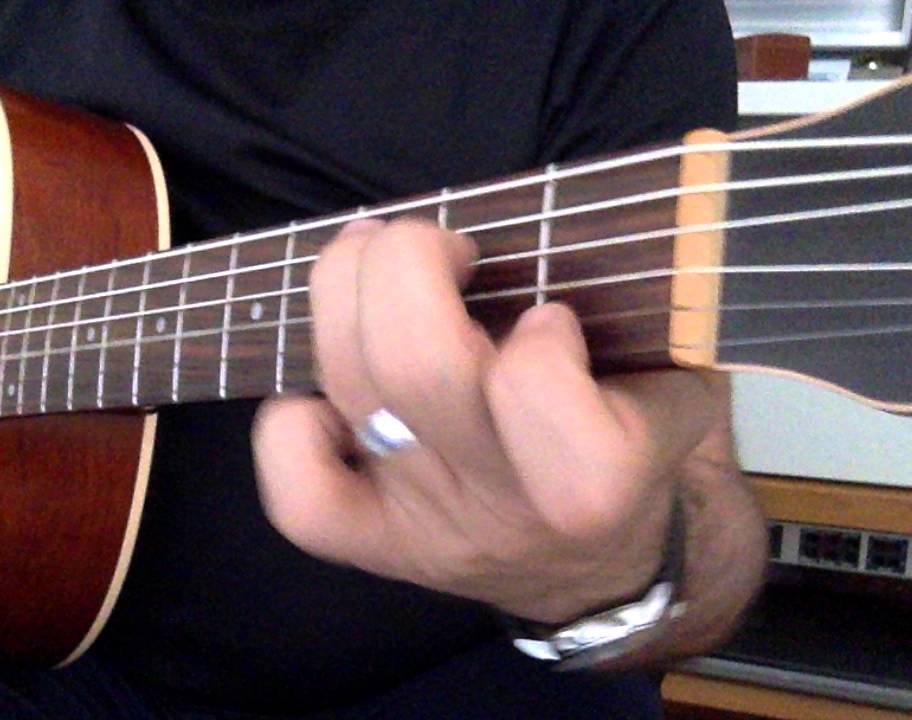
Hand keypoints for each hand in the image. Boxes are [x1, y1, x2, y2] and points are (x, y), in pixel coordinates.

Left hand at [253, 218, 726, 622]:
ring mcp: (425, 526)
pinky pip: (300, 497)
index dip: (535, 332)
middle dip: (407, 263)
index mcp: (598, 473)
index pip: (534, 388)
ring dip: (342, 292)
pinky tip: (327, 391)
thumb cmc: (633, 436)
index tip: (550, 314)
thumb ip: (649, 316)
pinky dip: (290, 425)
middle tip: (440, 244)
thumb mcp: (679, 380)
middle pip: (415, 369)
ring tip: (372, 258)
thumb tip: (580, 222)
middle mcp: (501, 504)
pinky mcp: (371, 544)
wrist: (599, 566)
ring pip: (352, 393)